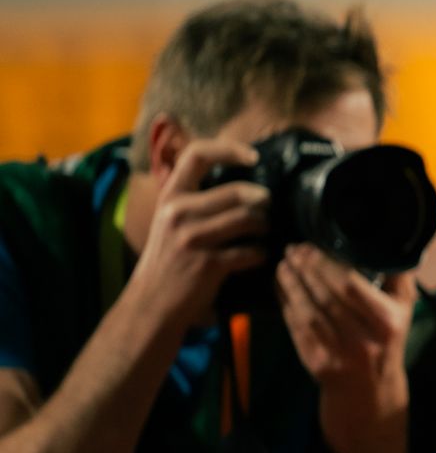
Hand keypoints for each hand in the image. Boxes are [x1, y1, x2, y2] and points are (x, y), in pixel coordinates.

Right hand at [122, 137, 270, 329]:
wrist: (152, 303)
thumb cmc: (168, 261)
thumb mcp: (170, 222)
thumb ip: (193, 200)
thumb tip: (235, 182)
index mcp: (169, 197)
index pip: (197, 154)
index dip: (229, 149)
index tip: (254, 156)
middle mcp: (177, 213)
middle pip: (237, 192)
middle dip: (262, 200)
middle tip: (267, 208)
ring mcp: (192, 239)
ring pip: (249, 219)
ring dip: (265, 226)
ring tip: (264, 232)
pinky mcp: (207, 264)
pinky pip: (250, 251)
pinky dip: (260, 254)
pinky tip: (258, 256)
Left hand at [276, 244, 413, 452]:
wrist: (371, 394)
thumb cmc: (386, 343)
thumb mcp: (404, 312)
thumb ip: (398, 278)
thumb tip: (385, 239)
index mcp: (388, 323)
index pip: (351, 287)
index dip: (325, 265)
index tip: (310, 247)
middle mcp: (365, 340)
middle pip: (326, 297)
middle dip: (305, 271)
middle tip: (292, 251)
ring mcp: (339, 354)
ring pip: (308, 312)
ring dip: (291, 285)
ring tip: (283, 266)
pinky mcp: (317, 364)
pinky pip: (297, 329)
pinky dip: (286, 306)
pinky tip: (280, 289)